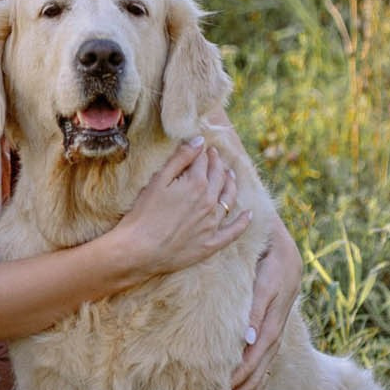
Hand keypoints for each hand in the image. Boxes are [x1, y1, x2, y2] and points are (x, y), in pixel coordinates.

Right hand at [104, 137, 252, 282]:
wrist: (140, 249)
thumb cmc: (144, 214)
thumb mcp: (158, 180)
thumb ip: (181, 158)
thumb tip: (199, 140)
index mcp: (196, 184)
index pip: (203, 162)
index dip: (202, 153)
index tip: (203, 148)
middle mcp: (209, 202)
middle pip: (218, 177)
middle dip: (217, 164)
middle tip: (215, 156)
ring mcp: (212, 223)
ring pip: (228, 199)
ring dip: (231, 184)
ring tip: (231, 175)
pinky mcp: (211, 243)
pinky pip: (233, 231)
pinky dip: (243, 222)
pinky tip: (249, 214)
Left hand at [223, 222, 301, 389]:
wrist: (266, 218)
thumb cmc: (251, 228)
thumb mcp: (253, 242)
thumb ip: (253, 284)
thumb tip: (248, 336)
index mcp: (280, 282)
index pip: (263, 330)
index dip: (248, 356)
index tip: (229, 379)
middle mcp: (284, 303)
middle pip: (264, 354)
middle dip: (242, 386)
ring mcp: (281, 313)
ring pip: (266, 362)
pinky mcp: (274, 321)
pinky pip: (268, 359)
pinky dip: (257, 385)